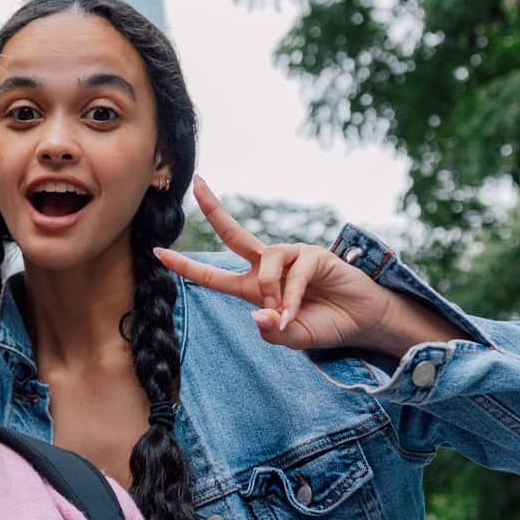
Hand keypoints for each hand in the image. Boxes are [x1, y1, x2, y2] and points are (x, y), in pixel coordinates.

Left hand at [154, 177, 456, 354]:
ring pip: (263, 265)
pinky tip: (298, 311)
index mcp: (253, 288)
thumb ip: (273, 332)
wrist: (361, 322)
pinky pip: (293, 274)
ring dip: (271, 293)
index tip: (158, 252)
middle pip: (233, 234)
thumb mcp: (292, 338)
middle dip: (214, 208)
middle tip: (197, 182)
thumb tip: (258, 315)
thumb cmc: (324, 326)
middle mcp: (267, 267)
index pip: (213, 275)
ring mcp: (290, 257)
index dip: (186, 266)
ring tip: (287, 315)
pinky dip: (292, 296)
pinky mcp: (313, 255)